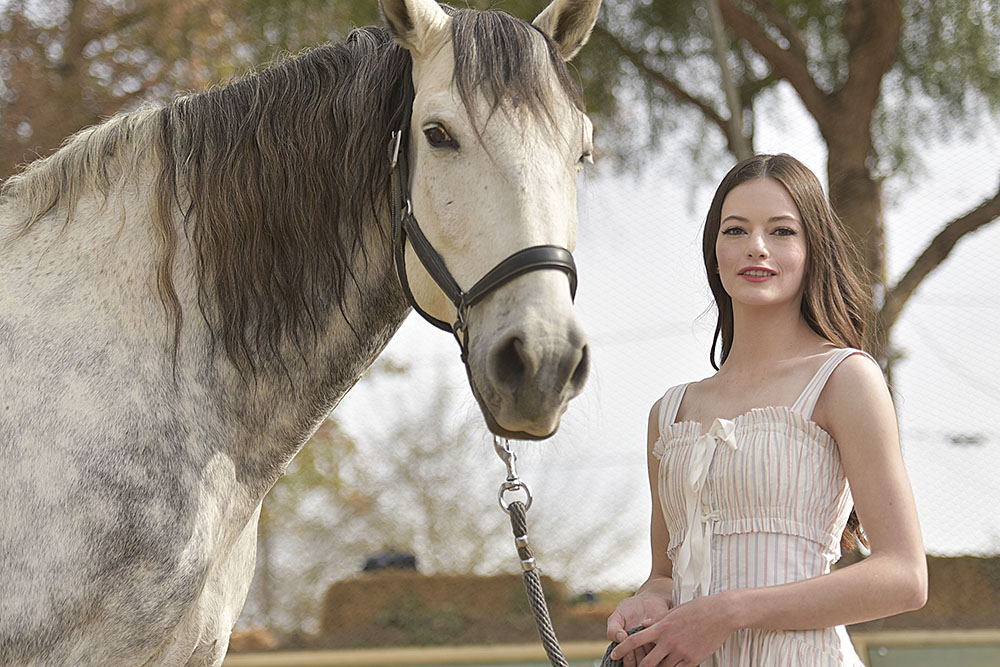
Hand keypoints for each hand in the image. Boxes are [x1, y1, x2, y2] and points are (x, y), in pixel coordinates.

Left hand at [609, 592, 736, 666]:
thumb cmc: (697, 609)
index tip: (614, 654)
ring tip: (656, 666)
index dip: (621, 649)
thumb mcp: (673, 610)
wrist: (721, 613)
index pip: (634, 640)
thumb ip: (657, 619)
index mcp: (661, 627)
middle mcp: (669, 641)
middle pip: (647, 663)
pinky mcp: (693, 660)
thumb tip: (643, 625)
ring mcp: (681, 652)